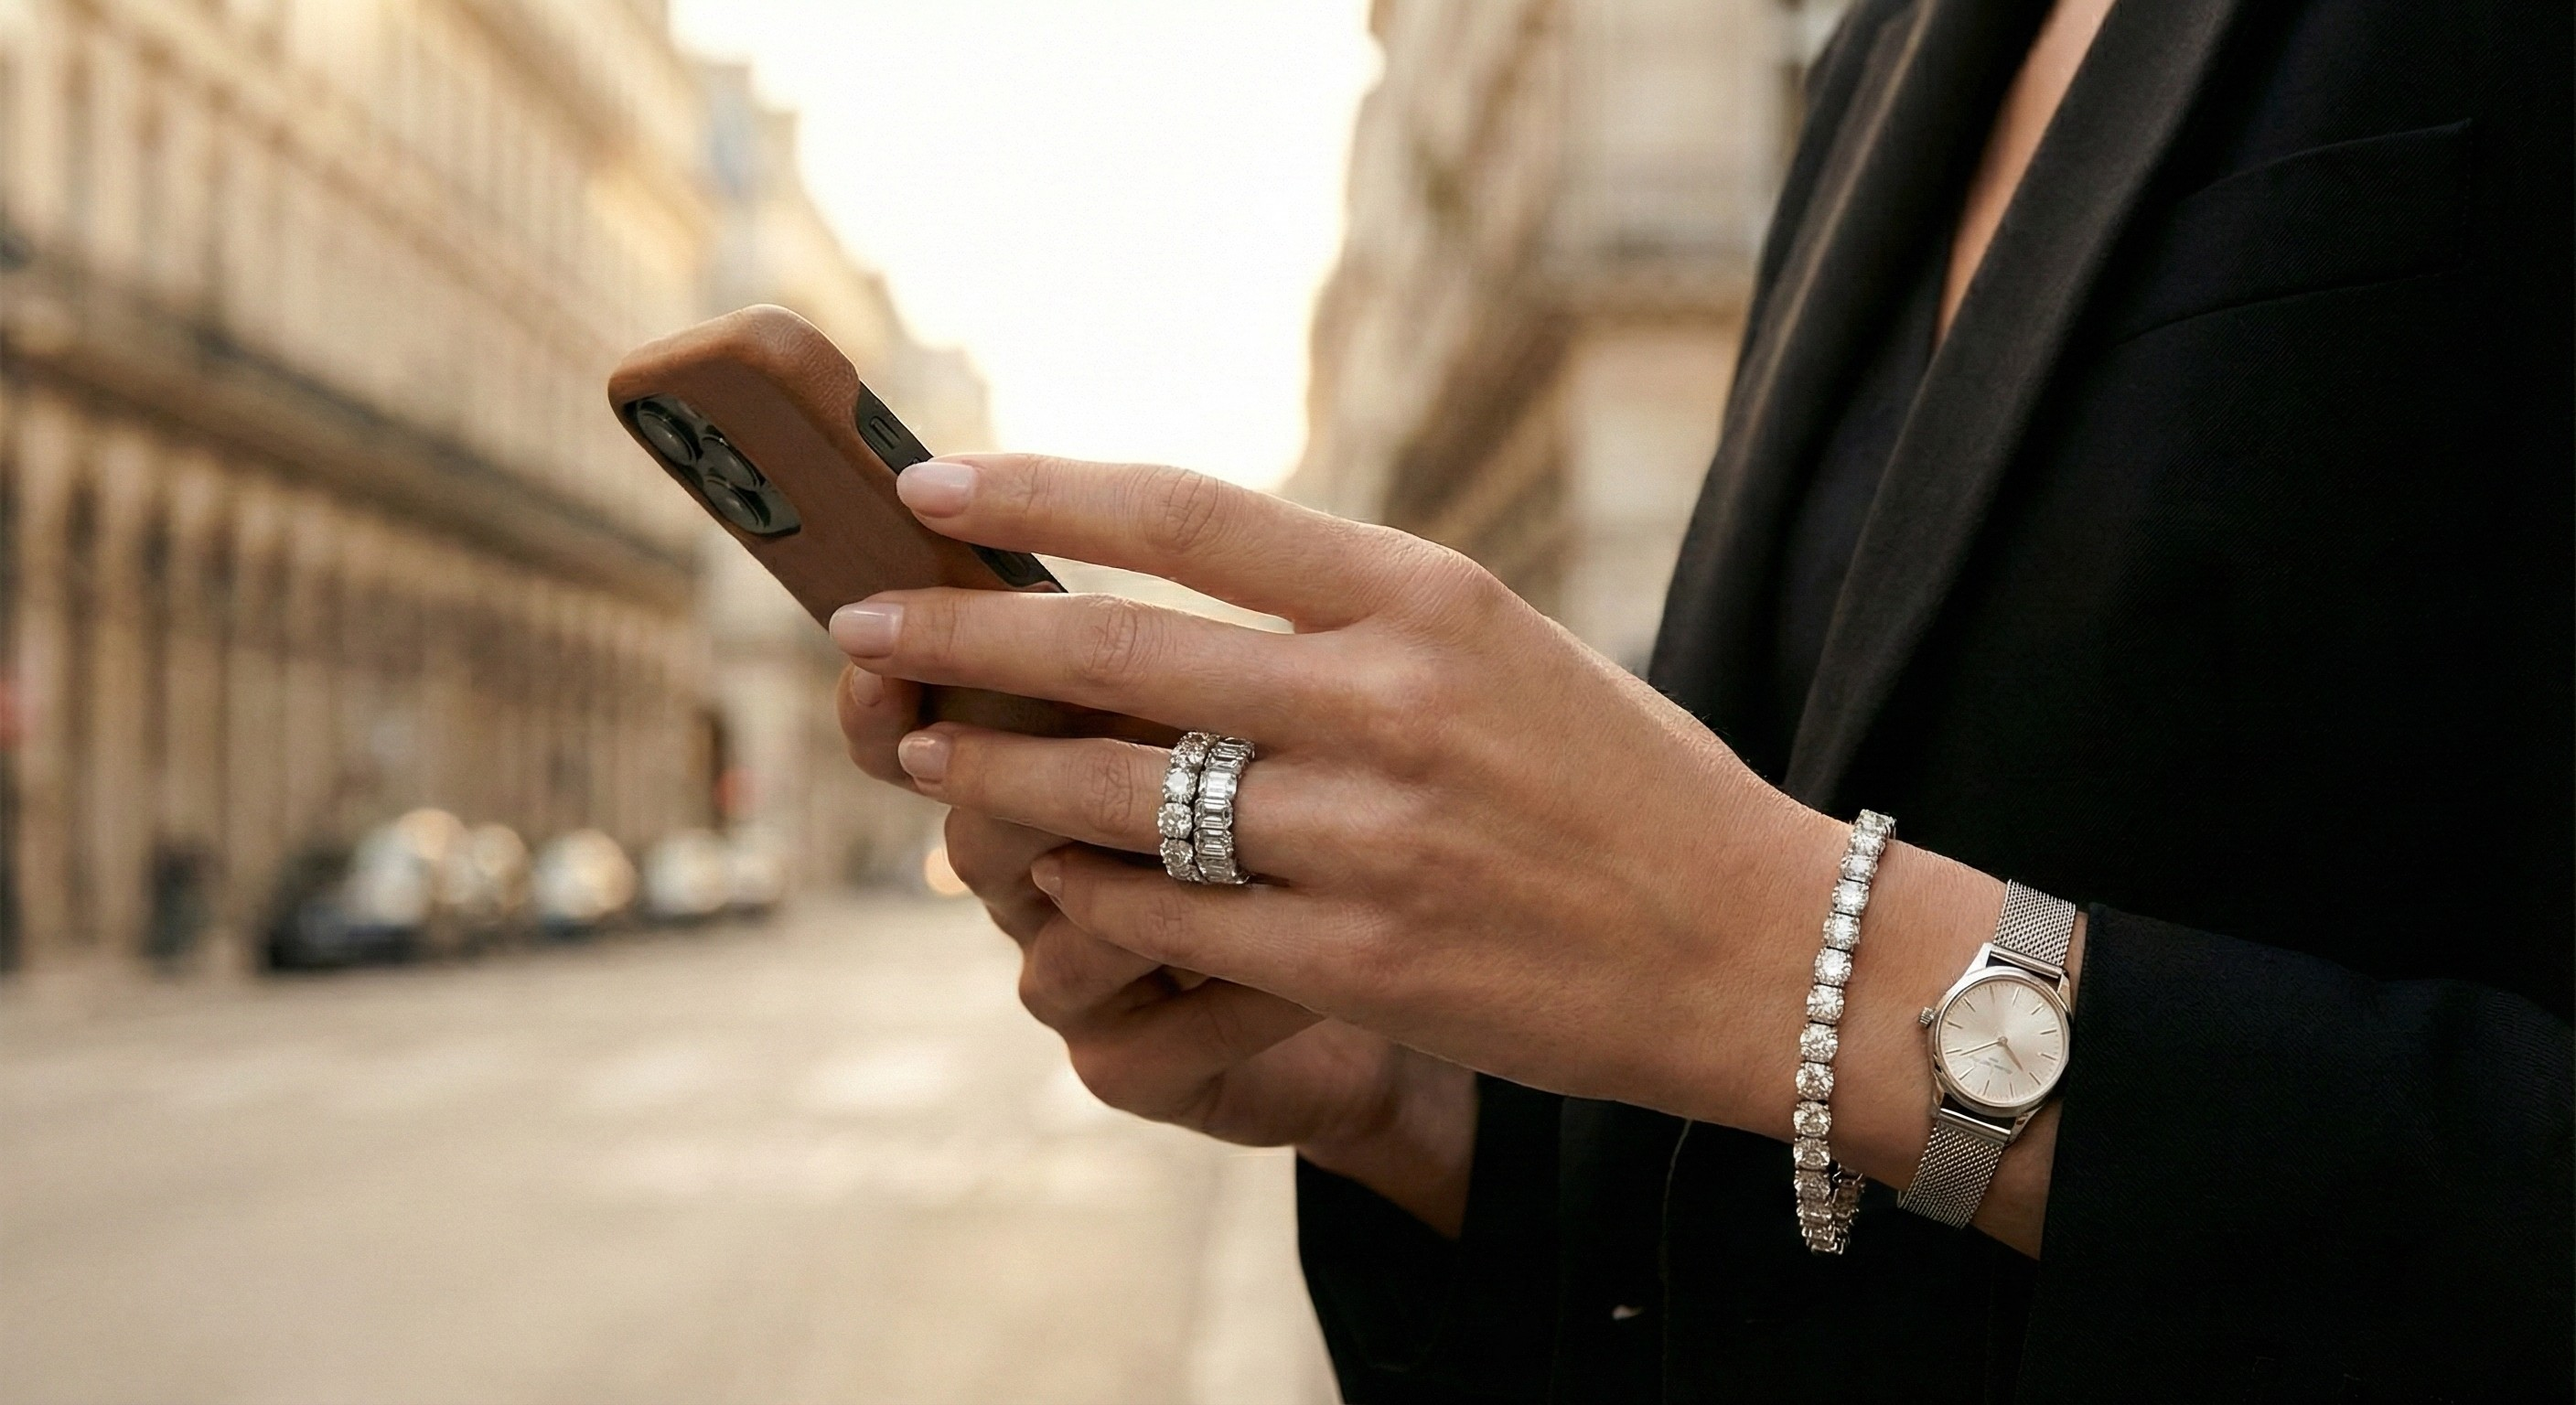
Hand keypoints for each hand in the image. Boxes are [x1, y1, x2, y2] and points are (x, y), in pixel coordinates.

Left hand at [832, 453, 1878, 1134]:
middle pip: (1118, 651)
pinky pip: (1167, 918)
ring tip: (931, 751)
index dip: (1044, 494)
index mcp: (1429, 596)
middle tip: (867, 620)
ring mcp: (1366, 839)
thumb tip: (1179, 593)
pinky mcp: (1355, 961)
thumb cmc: (1625, 785)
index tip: (941, 485)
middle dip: (964, 634)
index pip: (1192, 516)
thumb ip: (1353, 616)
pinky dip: (1090, 893)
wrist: (1758, 950)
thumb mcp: (1508, 647)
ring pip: (1119, 794)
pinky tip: (1049, 877)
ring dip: (999, 771)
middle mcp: (1387, 703)